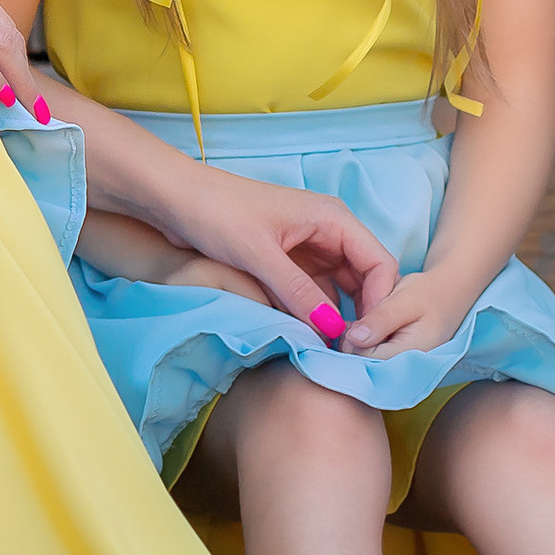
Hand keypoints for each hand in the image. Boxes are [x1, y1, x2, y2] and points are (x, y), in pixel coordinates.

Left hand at [159, 170, 403, 333]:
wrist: (175, 199)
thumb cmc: (217, 213)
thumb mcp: (259, 255)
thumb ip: (297, 292)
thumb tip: (331, 331)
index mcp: (332, 219)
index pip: (379, 264)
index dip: (379, 303)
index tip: (366, 339)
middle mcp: (327, 232)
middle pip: (363, 280)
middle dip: (361, 316)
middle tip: (351, 355)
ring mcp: (308, 248)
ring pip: (337, 290)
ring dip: (335, 319)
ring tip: (330, 354)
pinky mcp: (287, 262)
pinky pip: (312, 292)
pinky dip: (313, 314)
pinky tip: (307, 340)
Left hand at [341, 267, 474, 357]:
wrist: (449, 295)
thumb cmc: (429, 293)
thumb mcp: (404, 300)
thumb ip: (380, 320)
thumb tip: (353, 338)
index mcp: (411, 357)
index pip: (366, 360)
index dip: (352, 340)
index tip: (353, 321)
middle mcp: (407, 370)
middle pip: (365, 366)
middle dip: (357, 343)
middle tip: (363, 319)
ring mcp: (402, 369)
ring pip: (367, 363)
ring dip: (362, 343)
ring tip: (372, 323)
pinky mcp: (396, 364)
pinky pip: (373, 360)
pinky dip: (369, 344)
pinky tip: (374, 330)